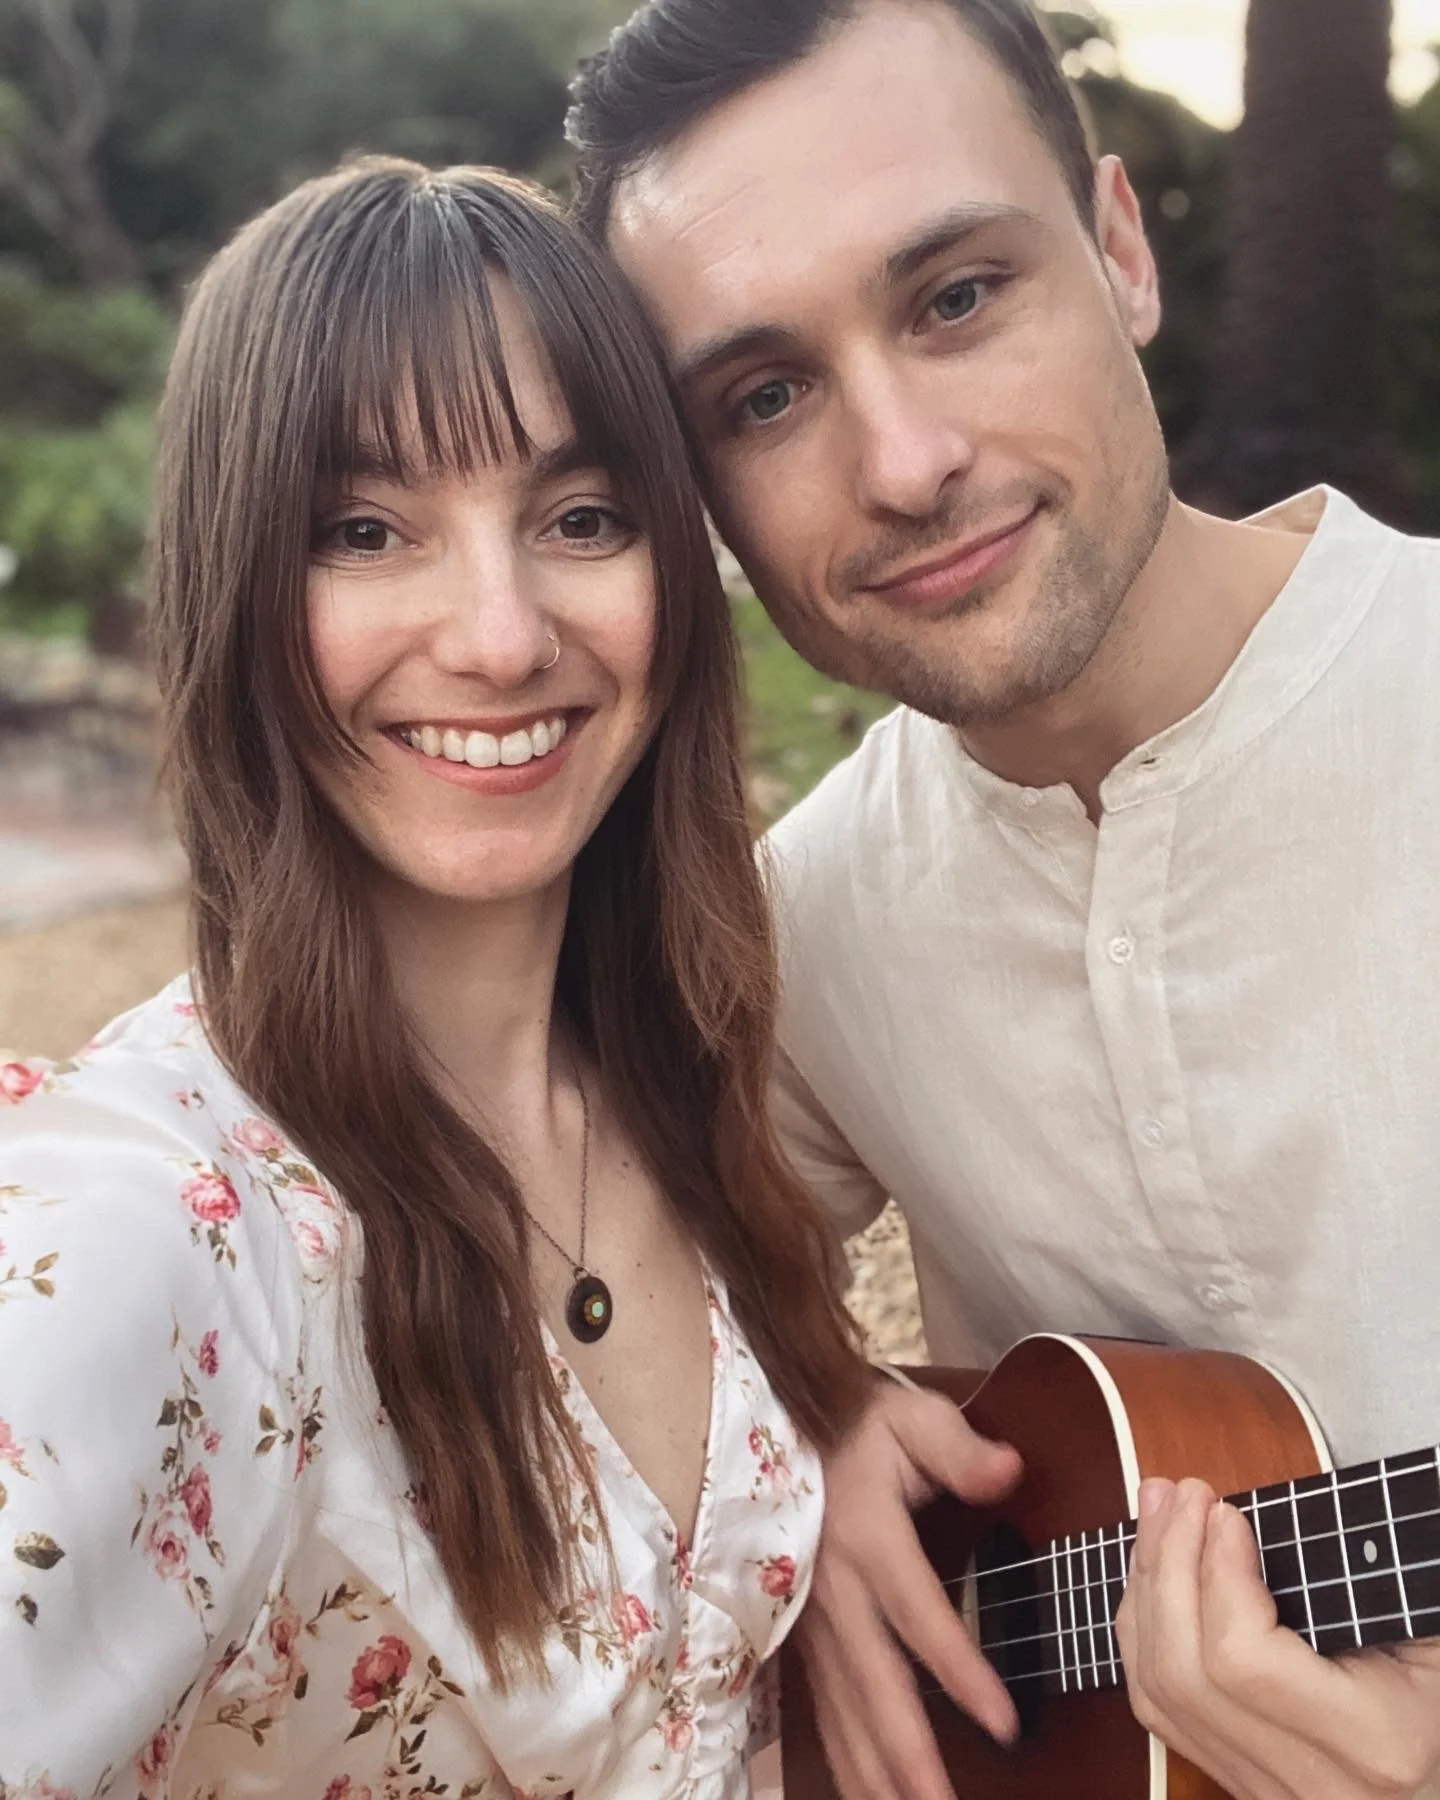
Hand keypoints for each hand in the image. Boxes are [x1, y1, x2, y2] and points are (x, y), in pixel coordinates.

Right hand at [795, 1377, 1021, 1799]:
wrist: (785, 1423)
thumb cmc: (861, 1424)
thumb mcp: (913, 1419)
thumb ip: (959, 1449)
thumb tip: (1010, 1469)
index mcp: (870, 1538)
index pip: (920, 1615)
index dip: (960, 1671)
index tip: (1004, 1723)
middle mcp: (837, 1591)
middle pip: (874, 1687)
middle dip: (908, 1758)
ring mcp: (816, 1621)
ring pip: (843, 1711)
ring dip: (875, 1772)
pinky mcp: (807, 1636)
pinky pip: (825, 1709)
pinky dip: (846, 1760)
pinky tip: (867, 1795)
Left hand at [1116, 1477, 1439, 1799]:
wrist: (1437, 1791)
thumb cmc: (1438, 1705)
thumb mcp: (1427, 1641)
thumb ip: (1363, 1580)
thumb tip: (1255, 1515)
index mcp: (1369, 1744)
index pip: (1243, 1660)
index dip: (1218, 1572)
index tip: (1224, 1511)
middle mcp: (1307, 1781)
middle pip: (1186, 1670)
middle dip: (1167, 1563)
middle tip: (1176, 1490)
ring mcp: (1263, 1791)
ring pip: (1159, 1689)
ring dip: (1145, 1586)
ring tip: (1158, 1512)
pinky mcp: (1234, 1783)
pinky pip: (1157, 1707)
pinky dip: (1142, 1629)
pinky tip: (1151, 1573)